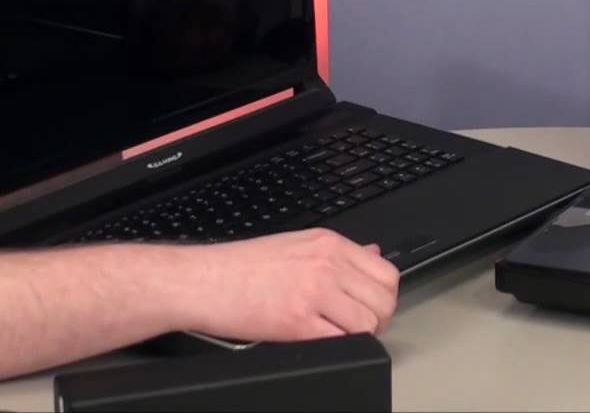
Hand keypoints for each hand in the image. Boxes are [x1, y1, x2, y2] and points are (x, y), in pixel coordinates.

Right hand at [184, 228, 399, 340]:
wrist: (202, 280)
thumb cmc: (241, 266)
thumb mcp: (298, 244)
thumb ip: (338, 254)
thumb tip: (372, 255)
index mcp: (330, 244)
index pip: (386, 272)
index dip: (384, 296)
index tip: (372, 306)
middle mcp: (327, 264)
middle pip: (384, 299)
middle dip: (379, 318)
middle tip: (361, 326)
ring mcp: (314, 291)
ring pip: (369, 322)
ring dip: (362, 335)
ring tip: (341, 335)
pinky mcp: (298, 321)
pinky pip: (342, 339)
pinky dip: (341, 346)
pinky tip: (323, 340)